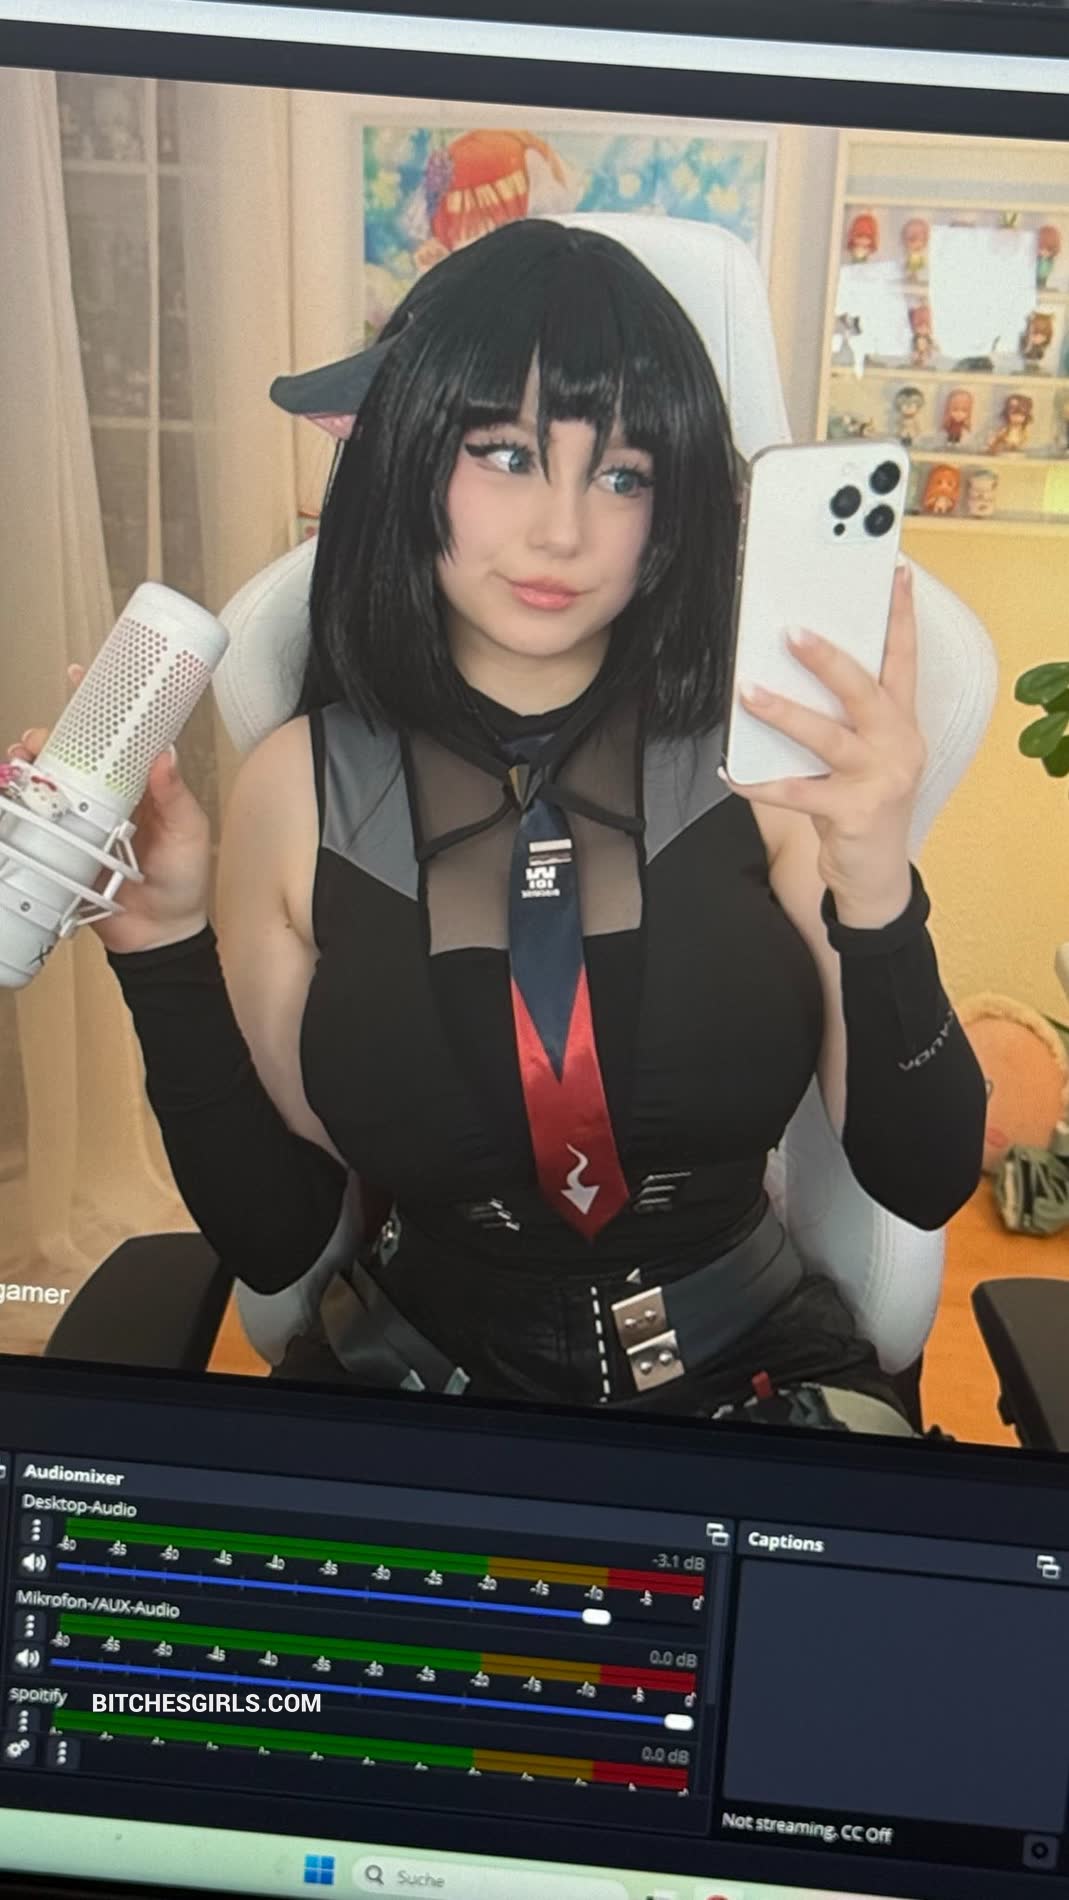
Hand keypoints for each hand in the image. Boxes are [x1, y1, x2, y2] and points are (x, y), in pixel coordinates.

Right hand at [6, 665, 212, 954]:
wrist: (158, 936)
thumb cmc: (181, 881)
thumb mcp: (188, 833)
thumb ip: (176, 797)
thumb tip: (164, 755)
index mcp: (137, 785)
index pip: (115, 738)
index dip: (97, 707)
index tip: (80, 677)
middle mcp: (104, 797)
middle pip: (69, 754)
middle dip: (49, 736)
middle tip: (40, 738)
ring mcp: (78, 821)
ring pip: (45, 781)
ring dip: (28, 765)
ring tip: (22, 761)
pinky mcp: (60, 848)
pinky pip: (32, 820)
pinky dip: (15, 803)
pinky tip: (8, 792)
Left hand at [722, 561, 924, 926]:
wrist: (876, 874)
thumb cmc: (864, 802)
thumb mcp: (868, 753)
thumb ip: (844, 716)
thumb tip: (787, 672)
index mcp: (902, 722)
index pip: (903, 659)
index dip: (900, 615)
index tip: (895, 574)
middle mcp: (898, 745)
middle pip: (863, 690)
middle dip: (827, 658)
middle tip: (792, 631)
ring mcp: (879, 780)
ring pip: (827, 737)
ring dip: (784, 712)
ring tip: (748, 692)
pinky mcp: (853, 813)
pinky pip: (796, 792)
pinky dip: (757, 782)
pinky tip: (729, 772)